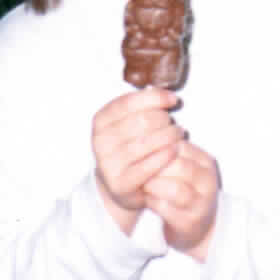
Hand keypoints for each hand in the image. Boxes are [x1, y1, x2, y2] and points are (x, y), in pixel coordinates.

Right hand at [91, 88, 185, 233]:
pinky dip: (165, 156)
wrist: (119, 184)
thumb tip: (166, 95)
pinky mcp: (120, 183)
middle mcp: (101, 141)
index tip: (173, 99)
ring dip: (169, 136)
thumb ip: (143, 106)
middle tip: (174, 125)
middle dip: (164, 120)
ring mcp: (109, 163)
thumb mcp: (130, 122)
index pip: (129, 102)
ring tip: (178, 136)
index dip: (155, 97)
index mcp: (101, 120)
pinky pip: (148, 166)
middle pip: (142, 121)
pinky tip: (174, 150)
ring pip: (147, 142)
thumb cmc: (130, 145)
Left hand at [142, 141, 220, 259]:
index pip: (179, 145)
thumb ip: (167, 152)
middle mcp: (207, 181)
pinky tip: (145, 200)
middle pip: (179, 165)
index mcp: (205, 162)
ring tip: (142, 184)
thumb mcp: (180, 167)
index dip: (155, 147)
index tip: (139, 151)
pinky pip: (167, 209)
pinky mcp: (190, 222)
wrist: (197, 226)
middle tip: (136, 168)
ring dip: (153, 186)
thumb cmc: (183, 190)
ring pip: (176, 189)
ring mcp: (201, 203)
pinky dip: (152, 203)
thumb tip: (143, 137)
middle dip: (153, 166)